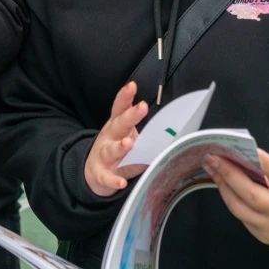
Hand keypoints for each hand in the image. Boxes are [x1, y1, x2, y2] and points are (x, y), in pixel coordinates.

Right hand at [84, 82, 148, 196]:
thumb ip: (144, 130)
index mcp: (115, 126)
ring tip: (128, 143)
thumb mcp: (124, 133)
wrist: (93, 172)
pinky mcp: (102, 175)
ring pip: (111, 151)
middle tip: (142, 107)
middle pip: (119, 125)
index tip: (132, 85)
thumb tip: (176, 125)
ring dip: (120, 147)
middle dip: (130, 116)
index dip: (125, 96)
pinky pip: (108, 178)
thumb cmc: (115, 148)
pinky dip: (113, 181)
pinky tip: (121, 183)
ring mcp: (104, 156)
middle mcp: (109, 138)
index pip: (119, 108)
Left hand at [204, 149, 268, 245]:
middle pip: (251, 194)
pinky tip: (223, 185)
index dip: (264, 162)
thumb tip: (243, 161)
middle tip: (213, 158)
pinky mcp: (264, 236)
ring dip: (223, 187)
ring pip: (240, 209)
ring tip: (212, 169)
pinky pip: (242, 217)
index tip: (248, 149)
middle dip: (228, 174)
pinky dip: (231, 200)